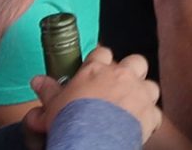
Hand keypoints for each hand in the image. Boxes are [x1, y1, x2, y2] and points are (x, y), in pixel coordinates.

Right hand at [25, 47, 161, 142]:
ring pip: (151, 85)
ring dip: (144, 94)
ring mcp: (139, 94)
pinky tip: (141, 126)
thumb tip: (36, 80)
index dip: (100, 60)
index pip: (102, 53)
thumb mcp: (53, 104)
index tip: (97, 67)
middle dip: (131, 71)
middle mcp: (121, 77)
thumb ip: (48, 90)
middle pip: (135, 62)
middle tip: (121, 84)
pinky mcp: (150, 113)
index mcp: (96, 70)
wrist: (90, 139)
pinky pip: (156, 113)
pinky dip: (150, 120)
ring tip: (133, 106)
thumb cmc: (70, 120)